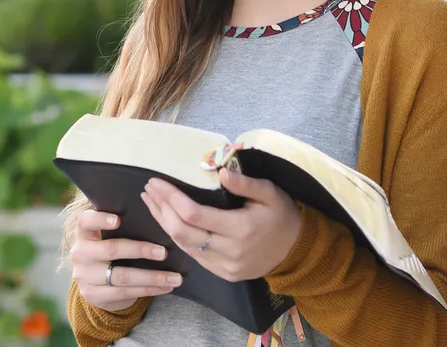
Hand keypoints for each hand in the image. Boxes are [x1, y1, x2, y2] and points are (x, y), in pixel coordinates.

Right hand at [70, 209, 183, 311]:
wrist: (93, 283)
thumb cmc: (107, 251)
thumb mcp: (105, 237)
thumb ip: (121, 228)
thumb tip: (156, 216)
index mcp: (83, 234)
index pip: (85, 221)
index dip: (100, 219)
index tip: (118, 220)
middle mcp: (80, 253)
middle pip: (111, 249)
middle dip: (140, 250)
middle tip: (164, 252)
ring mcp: (84, 276)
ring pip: (122, 276)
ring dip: (152, 277)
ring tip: (174, 277)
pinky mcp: (92, 295)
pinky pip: (125, 292)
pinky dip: (148, 290)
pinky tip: (164, 288)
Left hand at [141, 167, 301, 282]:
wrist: (297, 251)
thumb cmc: (281, 215)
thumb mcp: (269, 192)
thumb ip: (244, 182)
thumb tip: (220, 171)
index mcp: (240, 228)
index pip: (193, 213)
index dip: (170, 197)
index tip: (157, 181)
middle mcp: (230, 251)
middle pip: (182, 232)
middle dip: (161, 208)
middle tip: (149, 189)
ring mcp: (225, 266)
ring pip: (183, 245)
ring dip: (164, 222)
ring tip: (152, 202)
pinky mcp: (223, 274)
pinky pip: (193, 256)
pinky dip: (177, 236)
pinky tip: (168, 221)